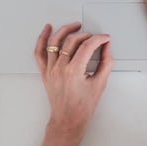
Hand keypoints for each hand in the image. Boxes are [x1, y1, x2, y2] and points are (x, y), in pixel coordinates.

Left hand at [34, 22, 113, 145]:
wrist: (68, 119)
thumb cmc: (82, 107)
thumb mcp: (100, 84)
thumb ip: (106, 63)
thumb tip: (107, 48)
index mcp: (74, 72)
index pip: (87, 46)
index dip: (98, 39)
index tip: (104, 38)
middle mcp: (60, 68)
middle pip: (72, 41)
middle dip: (86, 35)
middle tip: (95, 37)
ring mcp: (51, 69)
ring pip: (55, 42)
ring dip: (65, 30)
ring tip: (75, 26)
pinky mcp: (45, 71)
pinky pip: (39, 52)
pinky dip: (42, 38)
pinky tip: (47, 29)